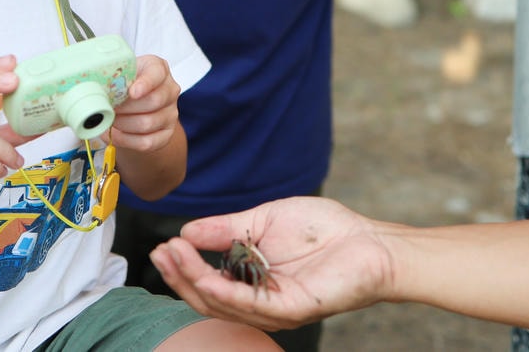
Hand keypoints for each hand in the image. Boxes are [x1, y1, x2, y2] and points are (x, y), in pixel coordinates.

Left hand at [108, 54, 180, 152]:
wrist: (134, 105)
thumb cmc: (125, 86)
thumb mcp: (120, 74)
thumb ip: (112, 78)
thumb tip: (95, 89)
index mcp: (158, 69)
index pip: (157, 73)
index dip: (145, 83)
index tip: (132, 92)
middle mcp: (170, 90)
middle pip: (153, 101)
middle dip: (126, 107)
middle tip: (108, 108)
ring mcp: (171, 113)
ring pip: (148, 123)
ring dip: (123, 124)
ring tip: (109, 120)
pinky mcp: (166, 134)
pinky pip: (147, 142)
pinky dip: (126, 140)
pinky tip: (115, 134)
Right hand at [150, 197, 394, 331]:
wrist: (368, 240)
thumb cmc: (323, 229)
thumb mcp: (263, 219)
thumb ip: (226, 229)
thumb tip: (186, 231)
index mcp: (251, 280)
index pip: (208, 283)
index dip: (183, 267)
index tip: (164, 245)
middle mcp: (259, 300)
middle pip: (207, 299)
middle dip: (179, 277)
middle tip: (160, 252)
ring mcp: (273, 308)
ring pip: (221, 305)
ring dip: (192, 280)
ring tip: (173, 254)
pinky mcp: (290, 309)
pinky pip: (248, 304)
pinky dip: (220, 289)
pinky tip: (201, 271)